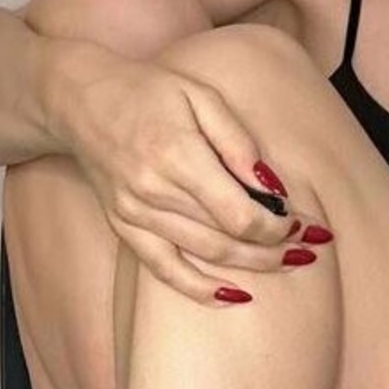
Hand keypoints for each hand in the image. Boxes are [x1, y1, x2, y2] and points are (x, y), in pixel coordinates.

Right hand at [47, 40, 316, 302]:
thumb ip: (239, 142)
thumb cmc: (149, 92)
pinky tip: (234, 296)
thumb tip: (273, 187)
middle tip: (307, 250)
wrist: (81, 101)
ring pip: (203, 256)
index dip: (276, 225)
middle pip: (226, 240)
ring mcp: (135, 214)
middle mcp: (153, 191)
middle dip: (273, 250)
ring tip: (286, 265)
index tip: (300, 220)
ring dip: (250, 267)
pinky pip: (164, 270)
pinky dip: (200, 289)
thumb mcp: (201, 97)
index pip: (239, 212)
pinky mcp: (124, 227)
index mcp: (177, 154)